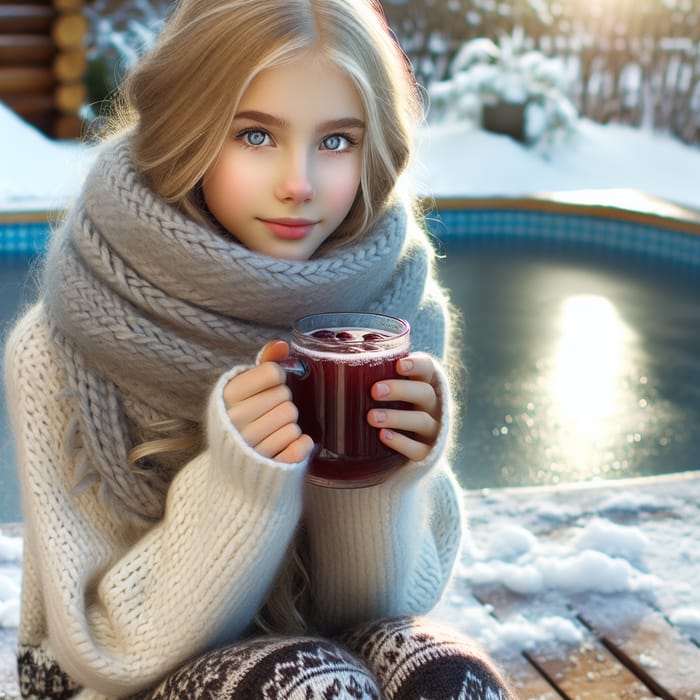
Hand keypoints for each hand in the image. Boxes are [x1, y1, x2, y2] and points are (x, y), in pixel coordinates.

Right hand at [222, 340, 314, 462]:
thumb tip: (281, 344)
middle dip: (282, 403)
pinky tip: (286, 446)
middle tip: (268, 413)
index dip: (277, 378)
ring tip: (272, 431)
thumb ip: (263, 364)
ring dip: (289, 424)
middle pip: (285, 397)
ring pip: (293, 421)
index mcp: (227, 397)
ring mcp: (252, 446)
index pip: (273, 373)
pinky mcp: (271, 465)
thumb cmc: (241, 421)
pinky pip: (301, 445)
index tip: (268, 388)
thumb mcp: (243, 391)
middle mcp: (235, 421)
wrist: (233, 471)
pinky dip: (301, 444)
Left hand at [367, 354, 439, 461]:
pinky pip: (418, 449)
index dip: (416, 365)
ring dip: (397, 417)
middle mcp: (433, 406)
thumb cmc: (390, 410)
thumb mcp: (387, 393)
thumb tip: (329, 367)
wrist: (401, 453)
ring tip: (371, 417)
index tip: (398, 365)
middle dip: (400, 390)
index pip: (427, 369)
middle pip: (425, 393)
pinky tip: (383, 436)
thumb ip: (373, 379)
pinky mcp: (428, 453)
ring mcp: (433, 431)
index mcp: (425, 385)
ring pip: (422, 421)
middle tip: (375, 390)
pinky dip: (402, 442)